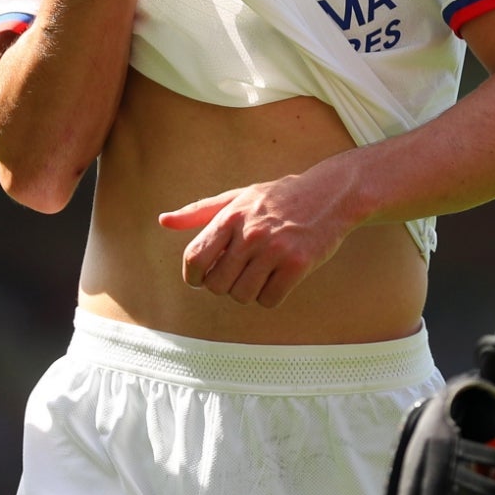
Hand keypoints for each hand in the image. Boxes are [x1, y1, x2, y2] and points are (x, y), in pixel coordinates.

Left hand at [158, 158, 366, 307]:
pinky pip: (269, 300)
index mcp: (230, 217)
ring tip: (260, 274)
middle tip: (238, 273)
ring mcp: (275, 250)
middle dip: (223, 286)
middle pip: (216, 285)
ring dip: (248, 292)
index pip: (194, 258)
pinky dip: (270, 296)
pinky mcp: (298, 265)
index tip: (203, 277)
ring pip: (242, 295)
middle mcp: (250, 234)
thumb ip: (200, 212)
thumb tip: (163, 221)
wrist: (330, 193)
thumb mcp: (237, 197)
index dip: (193, 276)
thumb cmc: (278, 197)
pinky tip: (278, 279)